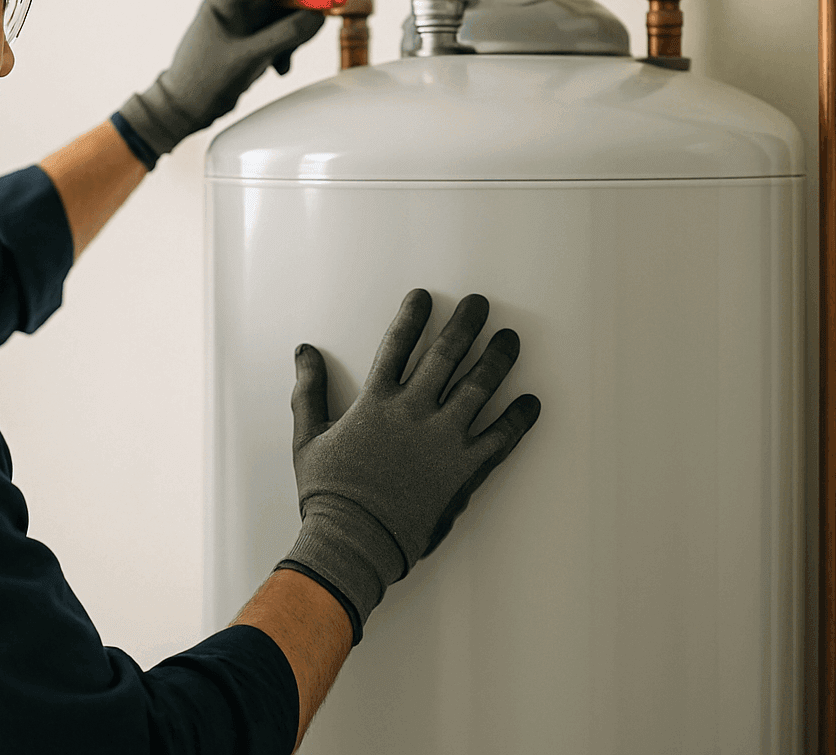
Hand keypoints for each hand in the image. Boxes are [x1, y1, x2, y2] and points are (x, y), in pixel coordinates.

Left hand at [116, 0, 325, 162]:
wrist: (183, 109)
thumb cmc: (203, 81)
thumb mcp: (250, 57)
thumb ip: (284, 35)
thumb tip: (315, 18)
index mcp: (223, 3)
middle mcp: (230, 12)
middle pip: (275, 2)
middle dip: (296, 18)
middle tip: (312, 30)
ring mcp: (237, 30)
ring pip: (276, 23)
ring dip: (289, 40)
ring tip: (285, 62)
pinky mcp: (243, 47)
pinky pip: (271, 40)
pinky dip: (281, 52)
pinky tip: (278, 69)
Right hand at [279, 290, 540, 634]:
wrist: (354, 541)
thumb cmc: (328, 493)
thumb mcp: (308, 437)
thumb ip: (308, 390)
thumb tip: (304, 352)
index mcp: (376, 401)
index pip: (398, 344)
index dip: (412, 316)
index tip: (425, 296)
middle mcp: (414, 411)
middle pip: (446, 354)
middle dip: (465, 323)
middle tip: (480, 304)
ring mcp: (443, 439)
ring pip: (479, 386)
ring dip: (498, 358)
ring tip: (510, 339)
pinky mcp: (464, 469)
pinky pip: (500, 437)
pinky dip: (519, 419)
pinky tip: (532, 402)